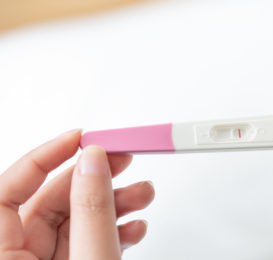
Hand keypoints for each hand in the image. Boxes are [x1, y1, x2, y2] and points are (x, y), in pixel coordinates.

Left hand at [0, 130, 154, 258]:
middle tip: (123, 160)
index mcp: (4, 258)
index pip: (5, 193)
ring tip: (142, 194)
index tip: (79, 139)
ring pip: (74, 220)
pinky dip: (114, 230)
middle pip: (50, 202)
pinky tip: (135, 226)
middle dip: (95, 179)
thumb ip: (92, 215)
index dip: (42, 158)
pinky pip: (87, 240)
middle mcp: (19, 259)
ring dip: (113, 203)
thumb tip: (93, 164)